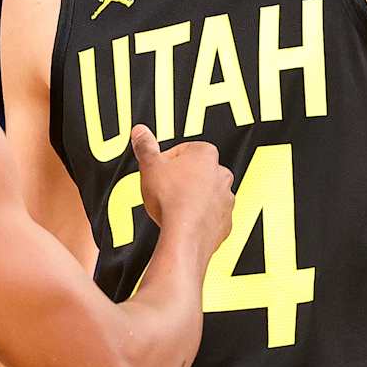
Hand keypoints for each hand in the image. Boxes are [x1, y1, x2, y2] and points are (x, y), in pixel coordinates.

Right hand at [132, 125, 232, 255]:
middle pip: (196, 171)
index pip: (182, 150)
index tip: (158, 172)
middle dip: (181, 179)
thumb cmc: (171, 199)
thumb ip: (145, 146)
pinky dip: (200, 218)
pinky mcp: (226, 221)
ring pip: (206, 193)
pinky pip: (211, 215)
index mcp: (205, 153)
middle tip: (164, 190)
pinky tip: (183, 222)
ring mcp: (227, 198)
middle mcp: (221, 173)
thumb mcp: (150, 166)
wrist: (185, 235)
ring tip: (173, 207)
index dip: (166, 162)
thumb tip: (140, 131)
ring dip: (192, 198)